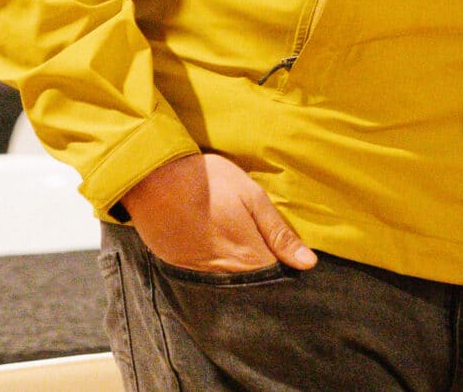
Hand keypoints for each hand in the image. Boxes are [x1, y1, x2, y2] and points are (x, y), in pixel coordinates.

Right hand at [120, 153, 315, 274]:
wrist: (154, 177)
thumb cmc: (210, 181)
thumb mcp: (252, 197)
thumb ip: (278, 232)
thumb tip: (308, 264)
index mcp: (245, 255)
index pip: (275, 279)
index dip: (286, 270)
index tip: (293, 262)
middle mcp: (221, 272)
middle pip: (250, 284)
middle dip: (263, 275)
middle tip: (267, 253)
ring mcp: (196, 271)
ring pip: (227, 283)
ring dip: (238, 273)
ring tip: (240, 247)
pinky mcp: (177, 266)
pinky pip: (203, 277)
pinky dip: (214, 268)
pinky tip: (216, 248)